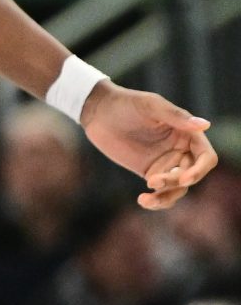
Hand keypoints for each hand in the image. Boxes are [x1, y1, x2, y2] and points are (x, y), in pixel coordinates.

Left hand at [80, 82, 216, 209]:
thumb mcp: (150, 106)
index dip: (200, 170)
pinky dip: (156, 200)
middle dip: (175, 182)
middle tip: (152, 181)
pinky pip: (161, 191)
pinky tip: (143, 201)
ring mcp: (166, 163)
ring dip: (166, 196)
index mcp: (188, 134)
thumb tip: (205, 125)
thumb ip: (176, 116)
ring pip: (177, 188)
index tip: (184, 179)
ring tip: (146, 200)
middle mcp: (181, 150)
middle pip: (191, 175)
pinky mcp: (150, 172)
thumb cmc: (126, 103)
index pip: (206, 157)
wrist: (98, 111)